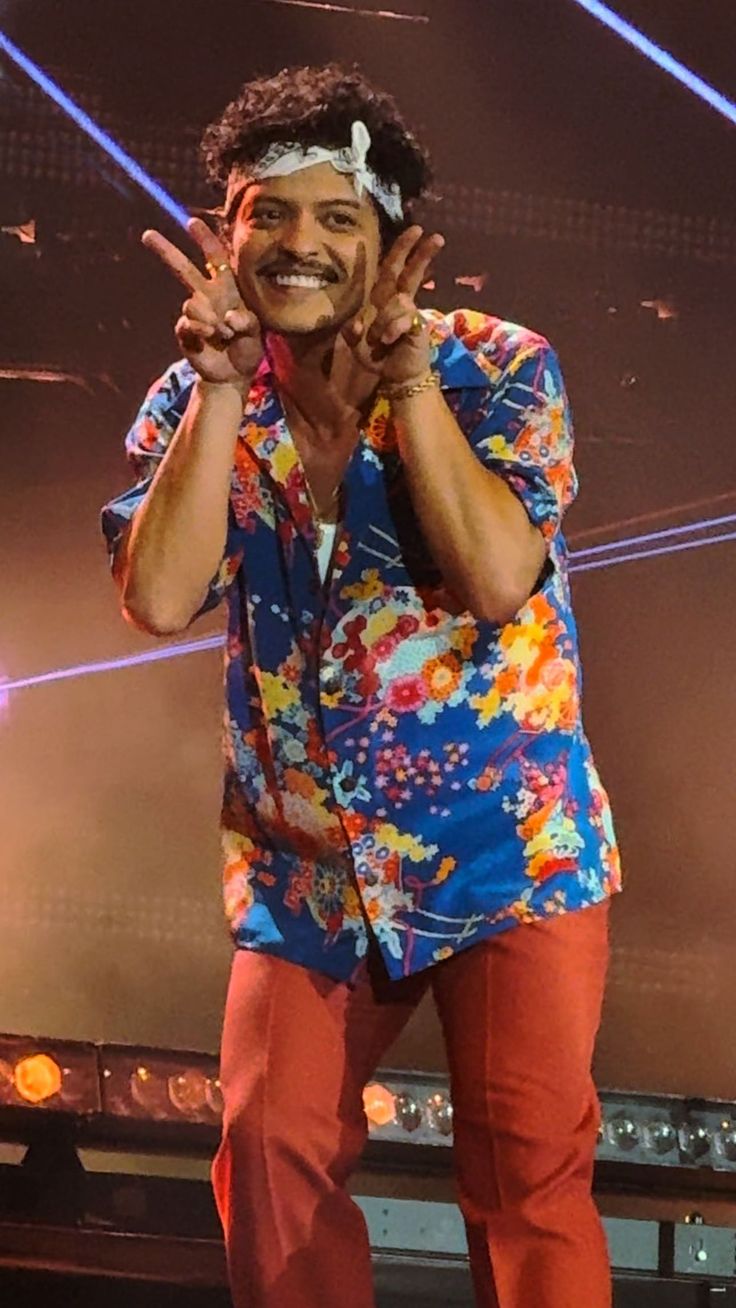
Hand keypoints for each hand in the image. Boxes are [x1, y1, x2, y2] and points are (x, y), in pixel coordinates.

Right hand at [141, 218, 262, 390]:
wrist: (234, 374)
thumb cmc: (249, 347)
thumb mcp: (257, 333)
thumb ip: (247, 322)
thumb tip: (228, 317)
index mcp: (227, 288)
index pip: (215, 258)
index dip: (204, 240)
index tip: (192, 223)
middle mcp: (208, 296)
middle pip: (184, 268)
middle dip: (166, 251)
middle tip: (147, 235)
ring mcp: (194, 313)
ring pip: (191, 303)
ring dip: (209, 319)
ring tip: (224, 334)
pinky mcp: (185, 331)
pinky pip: (187, 323)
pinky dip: (201, 330)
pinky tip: (211, 338)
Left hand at [341, 226, 443, 387]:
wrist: (398, 376)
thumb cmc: (377, 356)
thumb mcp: (357, 345)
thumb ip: (351, 333)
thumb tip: (355, 326)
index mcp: (382, 300)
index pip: (387, 270)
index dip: (394, 251)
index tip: (404, 231)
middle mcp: (397, 301)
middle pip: (406, 270)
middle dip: (414, 250)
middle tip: (422, 230)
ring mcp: (409, 312)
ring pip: (397, 302)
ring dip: (383, 323)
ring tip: (381, 341)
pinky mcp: (417, 324)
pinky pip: (403, 319)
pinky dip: (392, 331)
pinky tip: (389, 341)